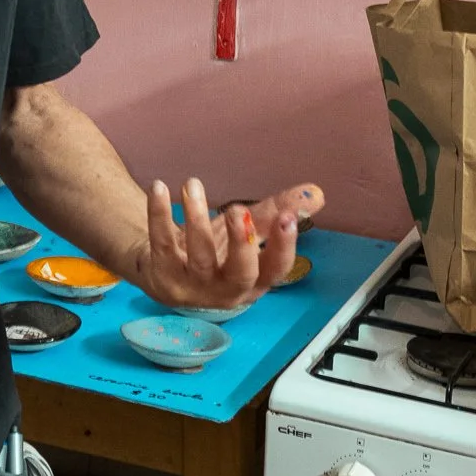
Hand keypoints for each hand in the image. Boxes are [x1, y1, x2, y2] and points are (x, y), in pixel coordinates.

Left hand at [138, 177, 321, 310]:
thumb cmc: (213, 252)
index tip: (287, 218)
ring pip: (199, 256)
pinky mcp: (162, 275)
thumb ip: (277, 213)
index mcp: (253, 282)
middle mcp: (225, 291)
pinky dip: (160, 215)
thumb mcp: (245, 232)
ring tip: (192, 184)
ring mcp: (192, 287)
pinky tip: (159, 188)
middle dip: (242, 242)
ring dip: (196, 217)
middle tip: (236, 209)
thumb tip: (316, 193)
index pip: (275, 270)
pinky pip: (162, 244)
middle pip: (240, 273)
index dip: (283, 247)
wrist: (160, 268)